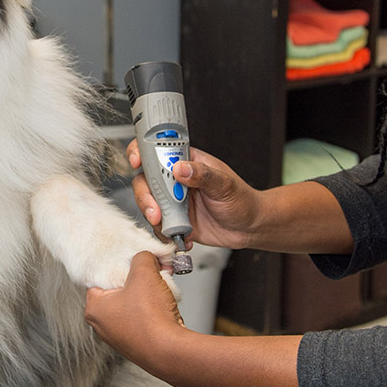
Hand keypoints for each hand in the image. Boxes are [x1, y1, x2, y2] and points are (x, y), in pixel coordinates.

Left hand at [85, 251, 189, 380]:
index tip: (133, 264)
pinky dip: (153, 311)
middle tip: (151, 275)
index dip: (121, 266)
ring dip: (148, 295)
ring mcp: (119, 337)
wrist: (171, 351)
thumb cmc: (152, 320)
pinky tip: (163, 307)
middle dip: (138, 281)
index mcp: (94, 308)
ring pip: (133, 305)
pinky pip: (143, 319)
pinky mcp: (136, 344)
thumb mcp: (144, 273)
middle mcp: (103, 326)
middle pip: (119, 291)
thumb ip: (141, 258)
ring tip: (160, 290)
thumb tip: (144, 257)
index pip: (101, 277)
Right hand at [127, 140, 260, 249]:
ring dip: (153, 216)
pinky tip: (182, 236)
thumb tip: (180, 168)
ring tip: (169, 226)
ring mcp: (173, 200)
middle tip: (156, 211)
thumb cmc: (242, 200)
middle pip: (145, 180)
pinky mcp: (174, 220)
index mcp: (187, 162)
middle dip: (145, 196)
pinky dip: (165, 233)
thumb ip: (203, 175)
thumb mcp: (225, 184)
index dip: (141, 152)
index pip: (158, 150)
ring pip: (148, 203)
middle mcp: (175, 180)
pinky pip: (158, 225)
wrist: (249, 228)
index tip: (137, 161)